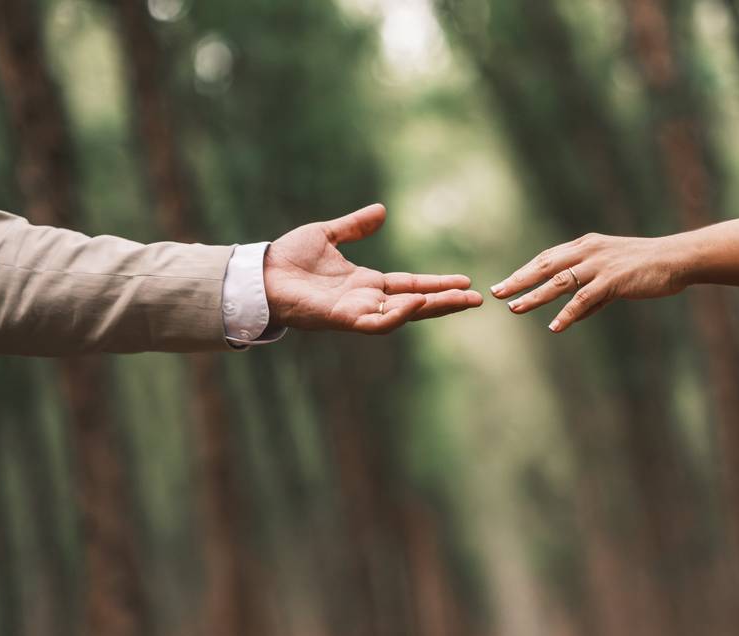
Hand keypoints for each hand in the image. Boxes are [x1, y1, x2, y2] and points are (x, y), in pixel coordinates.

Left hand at [264, 204, 482, 333]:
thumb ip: (354, 226)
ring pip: (404, 314)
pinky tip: (418, 301)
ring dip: (433, 308)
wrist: (260, 273)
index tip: (465, 281)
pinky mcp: (343, 319)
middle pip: (417, 303)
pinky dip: (399, 314)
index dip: (438, 283)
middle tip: (478, 299)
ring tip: (461, 300)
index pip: (411, 284)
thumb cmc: (287, 258)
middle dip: (447, 302)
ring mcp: (357, 312)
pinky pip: (377, 322)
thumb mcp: (327, 234)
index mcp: (366, 283)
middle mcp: (367, 300)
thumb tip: (382, 210)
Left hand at [490, 233, 685, 332]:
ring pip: (558, 281)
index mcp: (585, 246)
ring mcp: (599, 264)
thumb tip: (569, 317)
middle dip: (518, 280)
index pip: (547, 258)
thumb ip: (590, 296)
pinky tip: (554, 326)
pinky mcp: (612, 280)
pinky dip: (567, 313)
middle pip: (544, 266)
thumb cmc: (646, 268)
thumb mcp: (613, 276)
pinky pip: (583, 299)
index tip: (505, 283)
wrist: (676, 258)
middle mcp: (587, 251)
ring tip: (515, 308)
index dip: (524, 271)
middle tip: (496, 292)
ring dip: (534, 296)